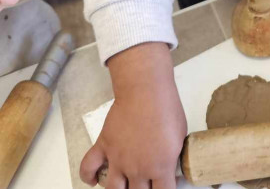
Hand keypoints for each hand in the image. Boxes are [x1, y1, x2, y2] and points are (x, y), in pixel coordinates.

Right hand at [80, 43, 185, 188]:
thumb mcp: (180, 135)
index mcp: (160, 167)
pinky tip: (94, 180)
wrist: (145, 90)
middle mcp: (137, 169)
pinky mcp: (104, 146)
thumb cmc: (167, 108)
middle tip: (147, 181)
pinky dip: (88, 177)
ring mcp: (118, 159)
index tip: (168, 186)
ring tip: (126, 183)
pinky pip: (88, 168)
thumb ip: (173, 156)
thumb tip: (171, 165)